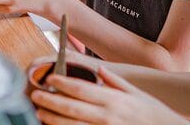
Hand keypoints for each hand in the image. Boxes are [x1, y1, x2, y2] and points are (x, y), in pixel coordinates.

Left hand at [31, 66, 189, 124]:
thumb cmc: (153, 113)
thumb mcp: (137, 93)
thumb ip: (116, 82)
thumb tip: (100, 70)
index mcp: (113, 99)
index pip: (82, 89)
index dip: (63, 83)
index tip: (49, 78)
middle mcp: (107, 115)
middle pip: (72, 108)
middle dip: (51, 101)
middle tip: (35, 96)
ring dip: (54, 120)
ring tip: (40, 113)